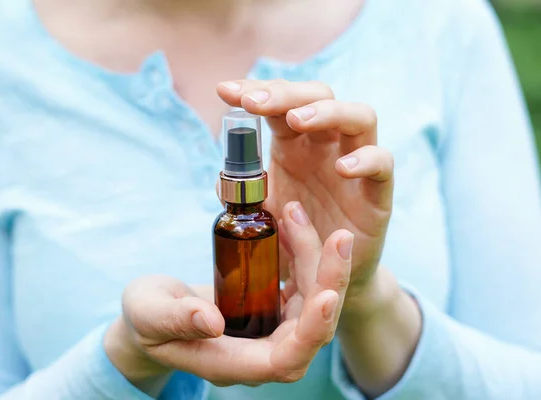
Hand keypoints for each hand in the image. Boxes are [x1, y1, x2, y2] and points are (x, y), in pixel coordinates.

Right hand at [105, 204, 353, 386]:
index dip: (311, 331)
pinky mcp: (272, 306)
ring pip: (312, 301)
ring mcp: (271, 328)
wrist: (153, 312)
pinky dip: (301, 254)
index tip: (328, 295)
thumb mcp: (150, 314)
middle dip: (330, 282)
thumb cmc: (146, 317)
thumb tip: (212, 321)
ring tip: (300, 215)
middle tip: (339, 239)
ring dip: (318, 260)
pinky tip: (292, 223)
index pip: (285, 358)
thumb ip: (177, 319)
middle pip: (312, 327)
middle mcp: (262, 350)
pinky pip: (300, 284)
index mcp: (234, 362)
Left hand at [217, 80, 392, 307]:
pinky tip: (342, 169)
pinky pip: (383, 164)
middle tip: (255, 103)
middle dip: (286, 93)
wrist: (325, 281)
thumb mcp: (261, 216)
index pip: (281, 103)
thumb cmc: (294, 239)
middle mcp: (327, 147)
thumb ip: (243, 196)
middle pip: (319, 96)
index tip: (225, 92)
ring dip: (327, 111)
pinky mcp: (378, 193)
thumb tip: (222, 180)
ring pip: (359, 116)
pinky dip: (366, 160)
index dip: (256, 91)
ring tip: (296, 121)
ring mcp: (356, 165)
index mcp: (295, 145)